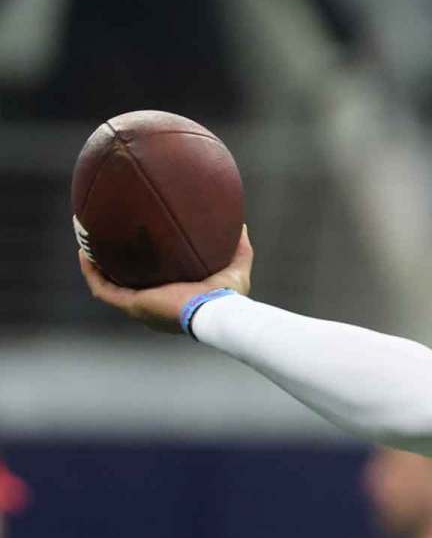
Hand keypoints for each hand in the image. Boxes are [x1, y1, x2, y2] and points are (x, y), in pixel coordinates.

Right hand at [80, 226, 253, 333]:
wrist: (216, 312)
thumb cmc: (229, 297)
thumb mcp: (236, 268)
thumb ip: (239, 248)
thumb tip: (241, 225)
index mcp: (175, 300)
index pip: (155, 284)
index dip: (145, 269)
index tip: (140, 250)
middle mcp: (154, 305)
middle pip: (127, 285)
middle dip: (116, 267)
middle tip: (108, 244)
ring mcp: (140, 307)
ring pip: (109, 287)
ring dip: (96, 268)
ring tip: (88, 245)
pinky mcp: (132, 305)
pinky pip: (103, 289)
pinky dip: (92, 272)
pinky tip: (85, 253)